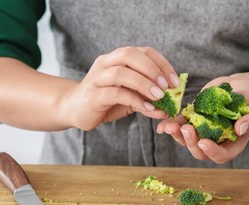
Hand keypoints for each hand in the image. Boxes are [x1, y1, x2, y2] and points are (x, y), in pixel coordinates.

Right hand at [61, 47, 179, 130]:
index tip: (175, 81)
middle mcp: (106, 63)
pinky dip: (135, 100)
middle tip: (167, 86)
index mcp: (117, 59)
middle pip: (129, 54)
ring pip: (121, 73)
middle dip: (152, 69)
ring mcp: (98, 78)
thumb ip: (147, 100)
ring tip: (159, 96)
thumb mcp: (131, 99)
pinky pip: (116, 93)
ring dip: (144, 83)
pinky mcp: (93, 95)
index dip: (162, 64)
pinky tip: (148, 107)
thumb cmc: (105, 100)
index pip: (143, 51)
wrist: (74, 109)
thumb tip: (167, 109)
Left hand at [157, 75, 248, 163]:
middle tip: (185, 128)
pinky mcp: (194, 119)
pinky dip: (171, 125)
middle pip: (200, 151)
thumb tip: (240, 129)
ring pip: (187, 141)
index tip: (203, 142)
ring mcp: (203, 131)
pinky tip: (163, 124)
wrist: (242, 87)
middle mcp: (217, 140)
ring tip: (170, 126)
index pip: (222, 155)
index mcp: (234, 143)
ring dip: (177, 135)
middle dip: (190, 143)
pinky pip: (180, 126)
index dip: (212, 152)